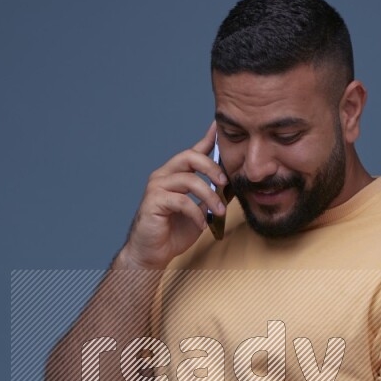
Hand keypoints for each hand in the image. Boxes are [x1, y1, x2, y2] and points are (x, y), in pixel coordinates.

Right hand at [120, 121, 227, 270]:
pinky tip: (202, 224)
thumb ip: (208, 195)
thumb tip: (228, 185)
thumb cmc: (173, 232)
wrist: (152, 253)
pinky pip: (181, 201)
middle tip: (225, 182)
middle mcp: (163, 176)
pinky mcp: (153, 202)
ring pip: (188, 180)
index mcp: (174, 175)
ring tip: (220, 211)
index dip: (206, 138)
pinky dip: (196, 213)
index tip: (219, 127)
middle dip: (211, 166)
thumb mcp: (198, 211)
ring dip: (209, 196)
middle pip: (189, 157)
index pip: (192, 152)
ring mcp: (156, 188)